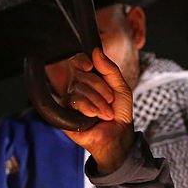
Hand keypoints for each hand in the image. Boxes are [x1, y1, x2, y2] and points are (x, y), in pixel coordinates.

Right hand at [58, 48, 135, 173]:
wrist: (117, 135)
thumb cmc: (120, 113)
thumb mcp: (121, 88)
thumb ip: (110, 69)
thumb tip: (96, 51)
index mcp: (91, 79)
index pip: (79, 61)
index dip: (82, 60)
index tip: (90, 66)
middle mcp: (78, 87)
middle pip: (82, 75)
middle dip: (101, 88)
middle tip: (110, 101)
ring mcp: (71, 99)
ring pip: (79, 88)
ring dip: (97, 101)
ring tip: (106, 113)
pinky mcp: (66, 112)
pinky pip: (74, 101)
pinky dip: (88, 108)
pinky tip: (94, 116)